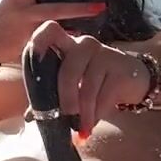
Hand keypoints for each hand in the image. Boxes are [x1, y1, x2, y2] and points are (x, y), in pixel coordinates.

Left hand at [32, 21, 149, 136]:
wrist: (131, 80)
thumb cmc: (94, 82)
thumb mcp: (72, 86)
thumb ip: (51, 96)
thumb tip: (29, 117)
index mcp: (67, 45)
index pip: (51, 31)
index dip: (40, 41)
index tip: (35, 58)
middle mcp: (84, 45)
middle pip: (67, 71)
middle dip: (65, 99)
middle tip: (65, 118)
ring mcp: (104, 54)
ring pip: (87, 88)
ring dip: (82, 114)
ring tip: (80, 129)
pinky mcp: (120, 69)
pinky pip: (104, 96)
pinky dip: (96, 115)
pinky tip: (91, 126)